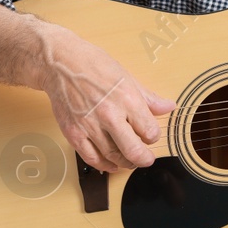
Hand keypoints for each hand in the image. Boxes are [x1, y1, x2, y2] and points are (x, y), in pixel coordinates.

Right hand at [38, 28, 175, 172]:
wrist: (60, 62)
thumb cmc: (92, 65)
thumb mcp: (127, 76)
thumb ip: (148, 97)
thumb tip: (167, 107)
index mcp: (126, 98)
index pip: (149, 131)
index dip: (153, 136)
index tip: (150, 135)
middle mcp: (109, 114)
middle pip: (133, 150)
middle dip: (144, 158)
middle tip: (147, 158)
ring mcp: (89, 125)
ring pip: (113, 157)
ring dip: (125, 162)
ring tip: (130, 160)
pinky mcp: (73, 132)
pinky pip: (91, 158)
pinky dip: (104, 165)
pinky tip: (111, 164)